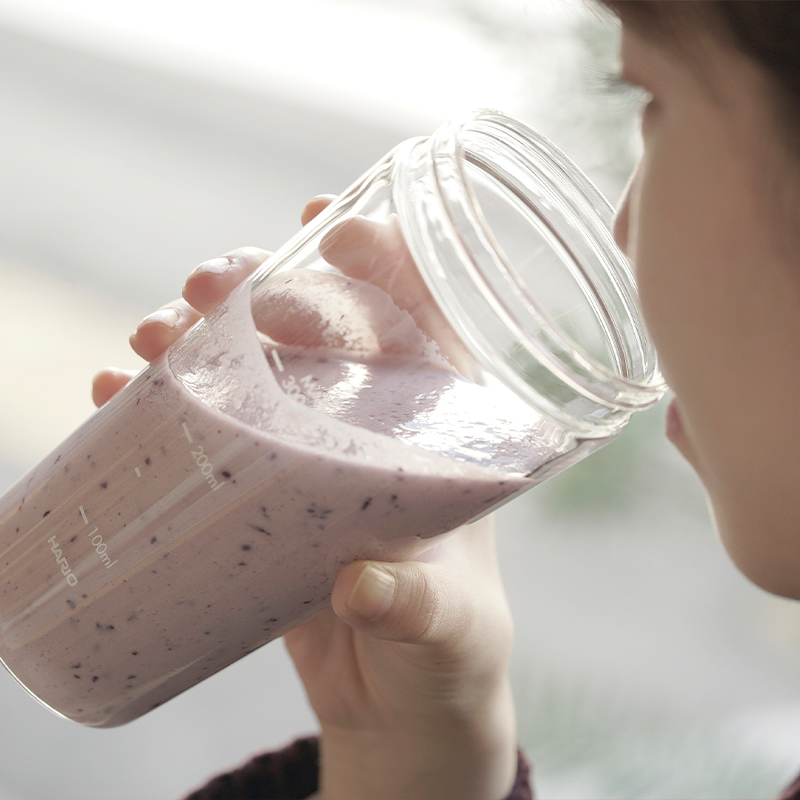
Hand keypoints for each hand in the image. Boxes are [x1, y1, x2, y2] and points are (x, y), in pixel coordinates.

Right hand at [92, 199, 517, 799]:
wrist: (402, 700)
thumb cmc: (451, 650)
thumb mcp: (446, 624)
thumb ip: (414, 605)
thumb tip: (359, 587)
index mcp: (444, 432)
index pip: (425, 317)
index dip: (388, 259)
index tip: (337, 233)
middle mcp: (377, 424)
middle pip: (321, 324)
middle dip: (264, 287)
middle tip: (207, 287)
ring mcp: (313, 452)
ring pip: (256, 362)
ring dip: (201, 331)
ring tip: (152, 332)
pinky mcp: (263, 489)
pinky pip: (210, 426)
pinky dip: (164, 402)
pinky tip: (119, 389)